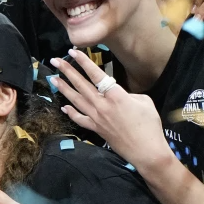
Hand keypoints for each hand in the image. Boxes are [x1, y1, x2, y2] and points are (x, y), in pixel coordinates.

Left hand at [49, 50, 171, 169]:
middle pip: (81, 85)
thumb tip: (118, 94)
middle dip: (67, 71)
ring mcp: (97, 118)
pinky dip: (71, 112)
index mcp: (116, 95)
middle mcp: (102, 105)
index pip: (96, 75)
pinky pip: (80, 119)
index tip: (73, 52)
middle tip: (55, 61)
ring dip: (64, 88)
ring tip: (53, 78)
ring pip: (76, 100)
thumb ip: (128, 94)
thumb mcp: (145, 102)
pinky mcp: (96, 129)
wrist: (146, 151)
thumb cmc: (150, 126)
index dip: (83, 62)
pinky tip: (64, 106)